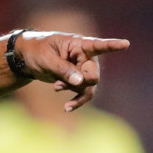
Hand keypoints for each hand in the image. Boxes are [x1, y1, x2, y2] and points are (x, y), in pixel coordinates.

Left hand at [14, 31, 128, 112]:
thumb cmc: (37, 51)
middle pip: (93, 74)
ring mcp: (83, 70)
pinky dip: (76, 101)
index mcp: (78, 44)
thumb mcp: (47, 59)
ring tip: (55, 89)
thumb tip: (81, 82)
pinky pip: (83, 93)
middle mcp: (85, 57)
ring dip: (75, 91)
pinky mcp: (78, 80)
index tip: (125, 44)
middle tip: (58, 84)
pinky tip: (67, 108)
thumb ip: (64, 69)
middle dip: (80, 82)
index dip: (112, 45)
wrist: (27, 59)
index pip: (98, 45)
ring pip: (89, 86)